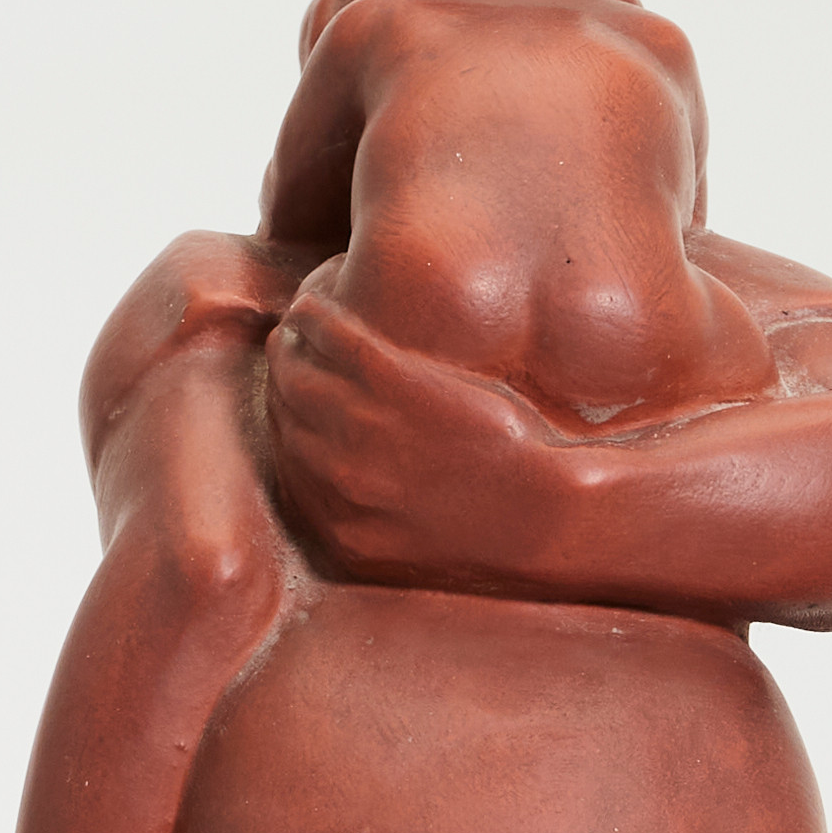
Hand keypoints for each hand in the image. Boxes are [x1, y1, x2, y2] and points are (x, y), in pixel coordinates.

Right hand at [264, 294, 576, 593]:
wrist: (547, 512)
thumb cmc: (496, 523)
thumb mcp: (418, 541)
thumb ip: (369, 514)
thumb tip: (343, 483)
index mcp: (339, 529)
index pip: (284, 454)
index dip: (287, 410)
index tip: (300, 384)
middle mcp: (336, 483)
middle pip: (285, 404)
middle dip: (287, 364)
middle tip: (299, 338)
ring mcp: (361, 434)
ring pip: (297, 368)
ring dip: (296, 332)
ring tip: (310, 311)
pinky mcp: (395, 387)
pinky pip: (335, 339)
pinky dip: (320, 311)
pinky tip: (325, 291)